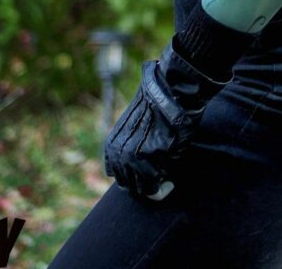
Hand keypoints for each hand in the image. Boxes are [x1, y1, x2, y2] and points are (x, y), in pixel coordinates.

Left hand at [104, 43, 225, 197]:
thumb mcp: (135, 130)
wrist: (170, 92)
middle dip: (144, 186)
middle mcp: (117, 155)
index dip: (135, 180)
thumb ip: (131, 153)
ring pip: (140, 189)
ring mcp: (132, 159)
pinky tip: (170, 182)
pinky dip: (161, 189)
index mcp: (111, 147)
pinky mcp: (149, 161)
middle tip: (159, 181)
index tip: (150, 178)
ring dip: (153, 188)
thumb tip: (139, 175)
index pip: (118, 177)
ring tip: (166, 180)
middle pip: (128, 186)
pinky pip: (153, 187)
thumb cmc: (158, 108)